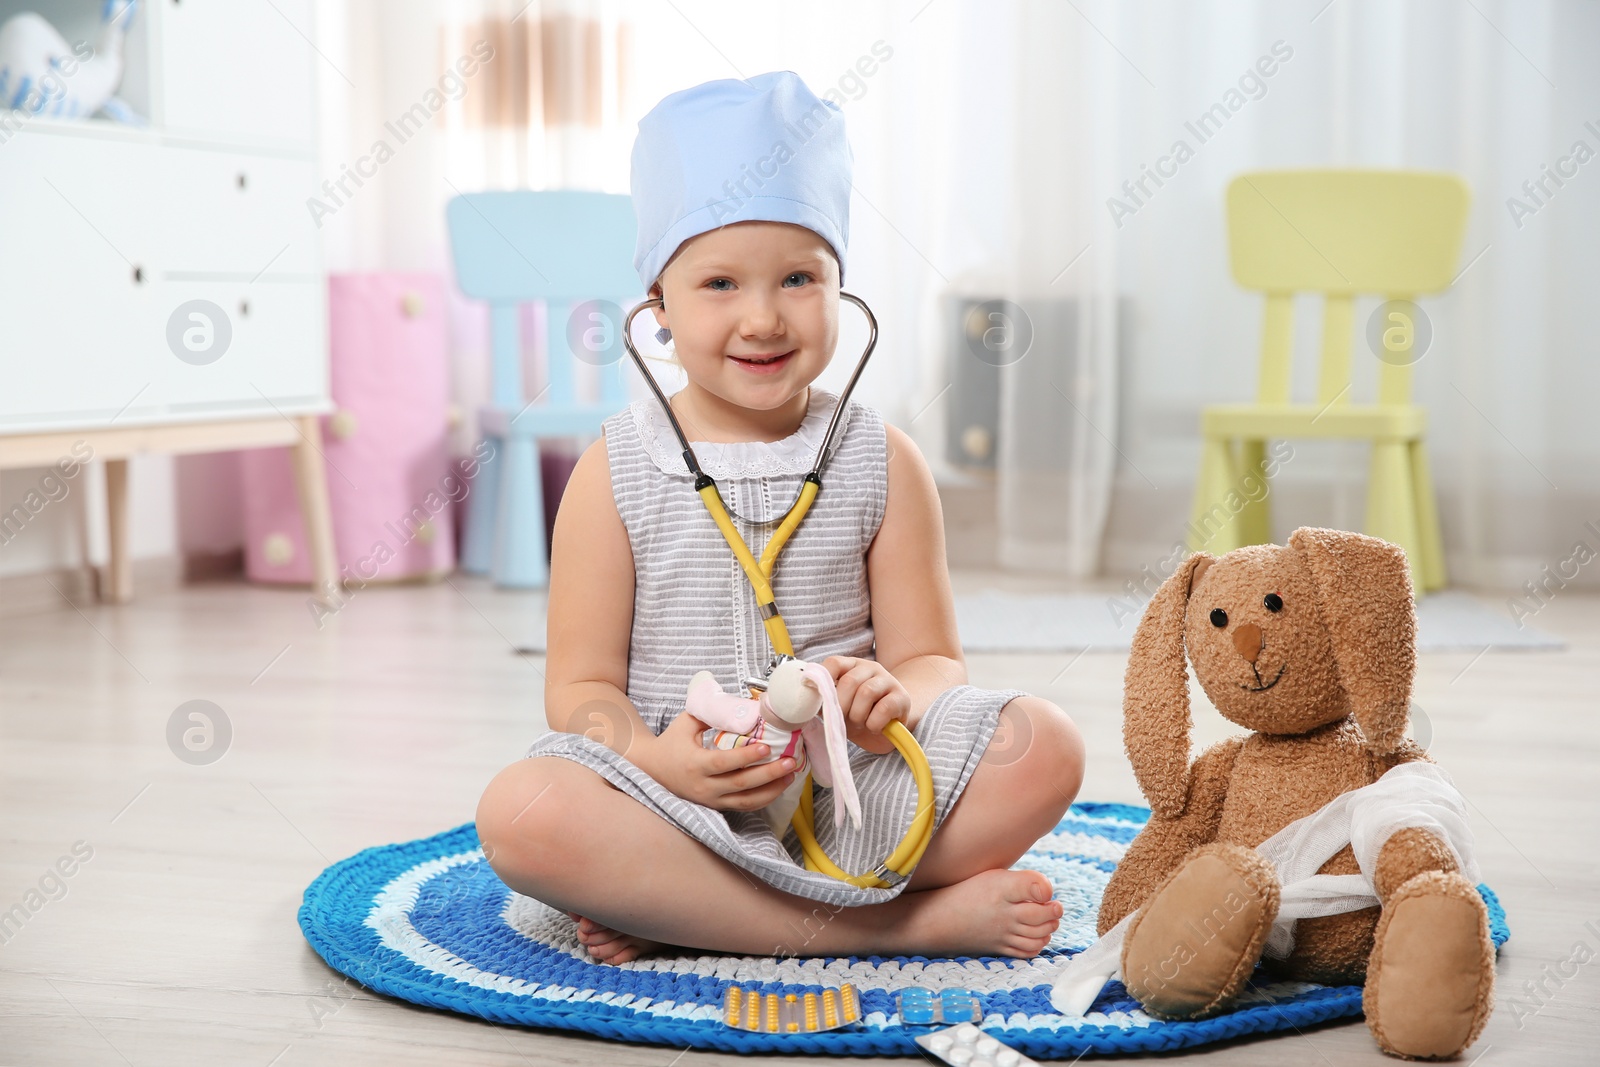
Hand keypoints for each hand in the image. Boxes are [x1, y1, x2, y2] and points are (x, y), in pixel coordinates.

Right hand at [632, 711, 797, 811]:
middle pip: (740, 785)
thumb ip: (712, 713)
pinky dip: (763, 799)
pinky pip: (743, 806)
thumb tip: (743, 704)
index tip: (766, 746)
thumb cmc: (671, 743)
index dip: (746, 757)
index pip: (724, 763)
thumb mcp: (686, 722)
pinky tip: (778, 786)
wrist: (652, 771)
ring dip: (771, 790)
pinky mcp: (717, 807)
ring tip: (790, 775)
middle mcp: (703, 787)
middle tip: (790, 762)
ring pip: (745, 801)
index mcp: (695, 764)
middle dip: (768, 774)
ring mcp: (711, 801)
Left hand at [822, 655, 911, 754]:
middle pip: (849, 681)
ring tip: (860, 723)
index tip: (819, 700)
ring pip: (866, 692)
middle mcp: (870, 668)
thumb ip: (825, 702)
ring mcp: (887, 680)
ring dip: (858, 715)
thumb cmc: (860, 715)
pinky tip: (874, 727)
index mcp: (851, 666)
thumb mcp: (839, 708)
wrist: (890, 727)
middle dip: (842, 706)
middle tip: (844, 720)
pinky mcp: (902, 697)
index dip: (824, 680)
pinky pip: (884, 708)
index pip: (834, 663)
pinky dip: (874, 723)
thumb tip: (807, 705)